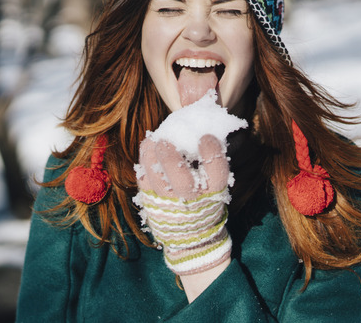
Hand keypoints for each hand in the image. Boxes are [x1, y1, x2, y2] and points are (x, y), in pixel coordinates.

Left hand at [133, 134, 231, 275]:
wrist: (194, 238)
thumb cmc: (206, 201)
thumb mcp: (215, 185)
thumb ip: (209, 159)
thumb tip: (199, 122)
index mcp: (213, 192)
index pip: (216, 173)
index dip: (212, 153)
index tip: (205, 137)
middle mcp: (191, 200)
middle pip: (182, 180)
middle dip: (172, 158)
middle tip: (166, 139)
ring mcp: (169, 203)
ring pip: (158, 180)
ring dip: (152, 156)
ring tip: (153, 138)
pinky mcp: (151, 202)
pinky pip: (144, 181)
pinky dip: (144, 162)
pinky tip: (148, 146)